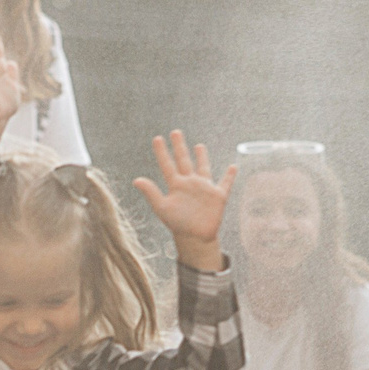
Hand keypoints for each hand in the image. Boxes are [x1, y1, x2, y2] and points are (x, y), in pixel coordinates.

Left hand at [130, 130, 233, 268]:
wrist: (195, 238)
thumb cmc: (177, 224)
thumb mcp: (162, 207)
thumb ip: (151, 192)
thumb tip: (135, 180)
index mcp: (176, 185)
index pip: (167, 164)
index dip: (162, 152)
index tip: (157, 138)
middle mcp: (189, 183)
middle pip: (184, 160)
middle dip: (179, 146)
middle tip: (175, 132)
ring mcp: (204, 188)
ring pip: (203, 167)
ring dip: (202, 156)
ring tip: (199, 145)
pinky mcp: (218, 195)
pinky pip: (225, 183)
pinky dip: (230, 175)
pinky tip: (233, 166)